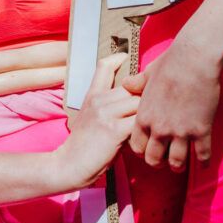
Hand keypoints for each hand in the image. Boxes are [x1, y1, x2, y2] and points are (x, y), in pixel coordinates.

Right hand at [56, 53, 139, 188]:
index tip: (126, 58)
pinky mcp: (114, 129)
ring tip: (149, 128)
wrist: (69, 164)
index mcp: (92, 95)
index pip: (104, 66)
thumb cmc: (85, 145)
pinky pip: (139, 121)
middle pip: (133, 88)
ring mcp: (105, 113)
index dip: (117, 59)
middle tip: (153, 110)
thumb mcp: (91, 118)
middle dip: (145, 98)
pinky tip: (145, 139)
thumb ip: (109, 106)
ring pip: (139, 103)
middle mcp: (99, 100)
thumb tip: (135, 101)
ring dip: (147, 115)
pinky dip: (145, 130)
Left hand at [122, 41, 220, 170]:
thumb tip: (126, 83)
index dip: (141, 150)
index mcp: (144, 116)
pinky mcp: (201, 130)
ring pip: (176, 162)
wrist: (194, 59)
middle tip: (163, 161)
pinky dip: (203, 162)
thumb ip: (136, 84)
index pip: (136, 145)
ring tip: (179, 165)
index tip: (147, 149)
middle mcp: (160, 128)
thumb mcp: (147, 74)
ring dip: (177, 166)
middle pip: (153, 159)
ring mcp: (181, 131)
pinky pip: (202, 155)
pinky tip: (204, 162)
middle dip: (157, 163)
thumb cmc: (170, 63)